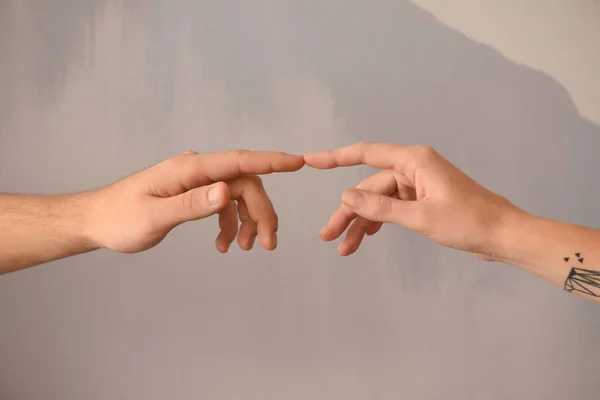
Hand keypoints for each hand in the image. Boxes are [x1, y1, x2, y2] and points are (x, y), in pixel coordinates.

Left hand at [83, 150, 303, 253]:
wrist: (97, 221)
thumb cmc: (120, 218)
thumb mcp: (154, 216)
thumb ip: (191, 205)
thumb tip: (227, 192)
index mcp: (190, 169)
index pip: (238, 161)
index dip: (270, 161)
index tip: (298, 162)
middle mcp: (197, 171)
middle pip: (245, 184)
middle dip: (261, 213)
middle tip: (267, 244)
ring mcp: (196, 182)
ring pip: (237, 196)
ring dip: (247, 221)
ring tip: (245, 249)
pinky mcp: (193, 195)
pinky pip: (223, 206)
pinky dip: (229, 225)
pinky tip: (224, 245)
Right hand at [304, 142, 522, 257]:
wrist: (504, 235)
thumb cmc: (469, 222)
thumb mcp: (421, 218)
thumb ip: (381, 208)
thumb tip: (346, 197)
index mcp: (414, 161)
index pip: (365, 154)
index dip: (335, 157)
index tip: (310, 160)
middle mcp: (414, 168)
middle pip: (370, 187)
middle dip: (349, 213)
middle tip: (328, 236)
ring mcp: (419, 184)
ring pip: (380, 201)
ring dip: (363, 223)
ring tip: (344, 248)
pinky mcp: (424, 200)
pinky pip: (393, 208)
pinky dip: (380, 223)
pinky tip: (366, 238)